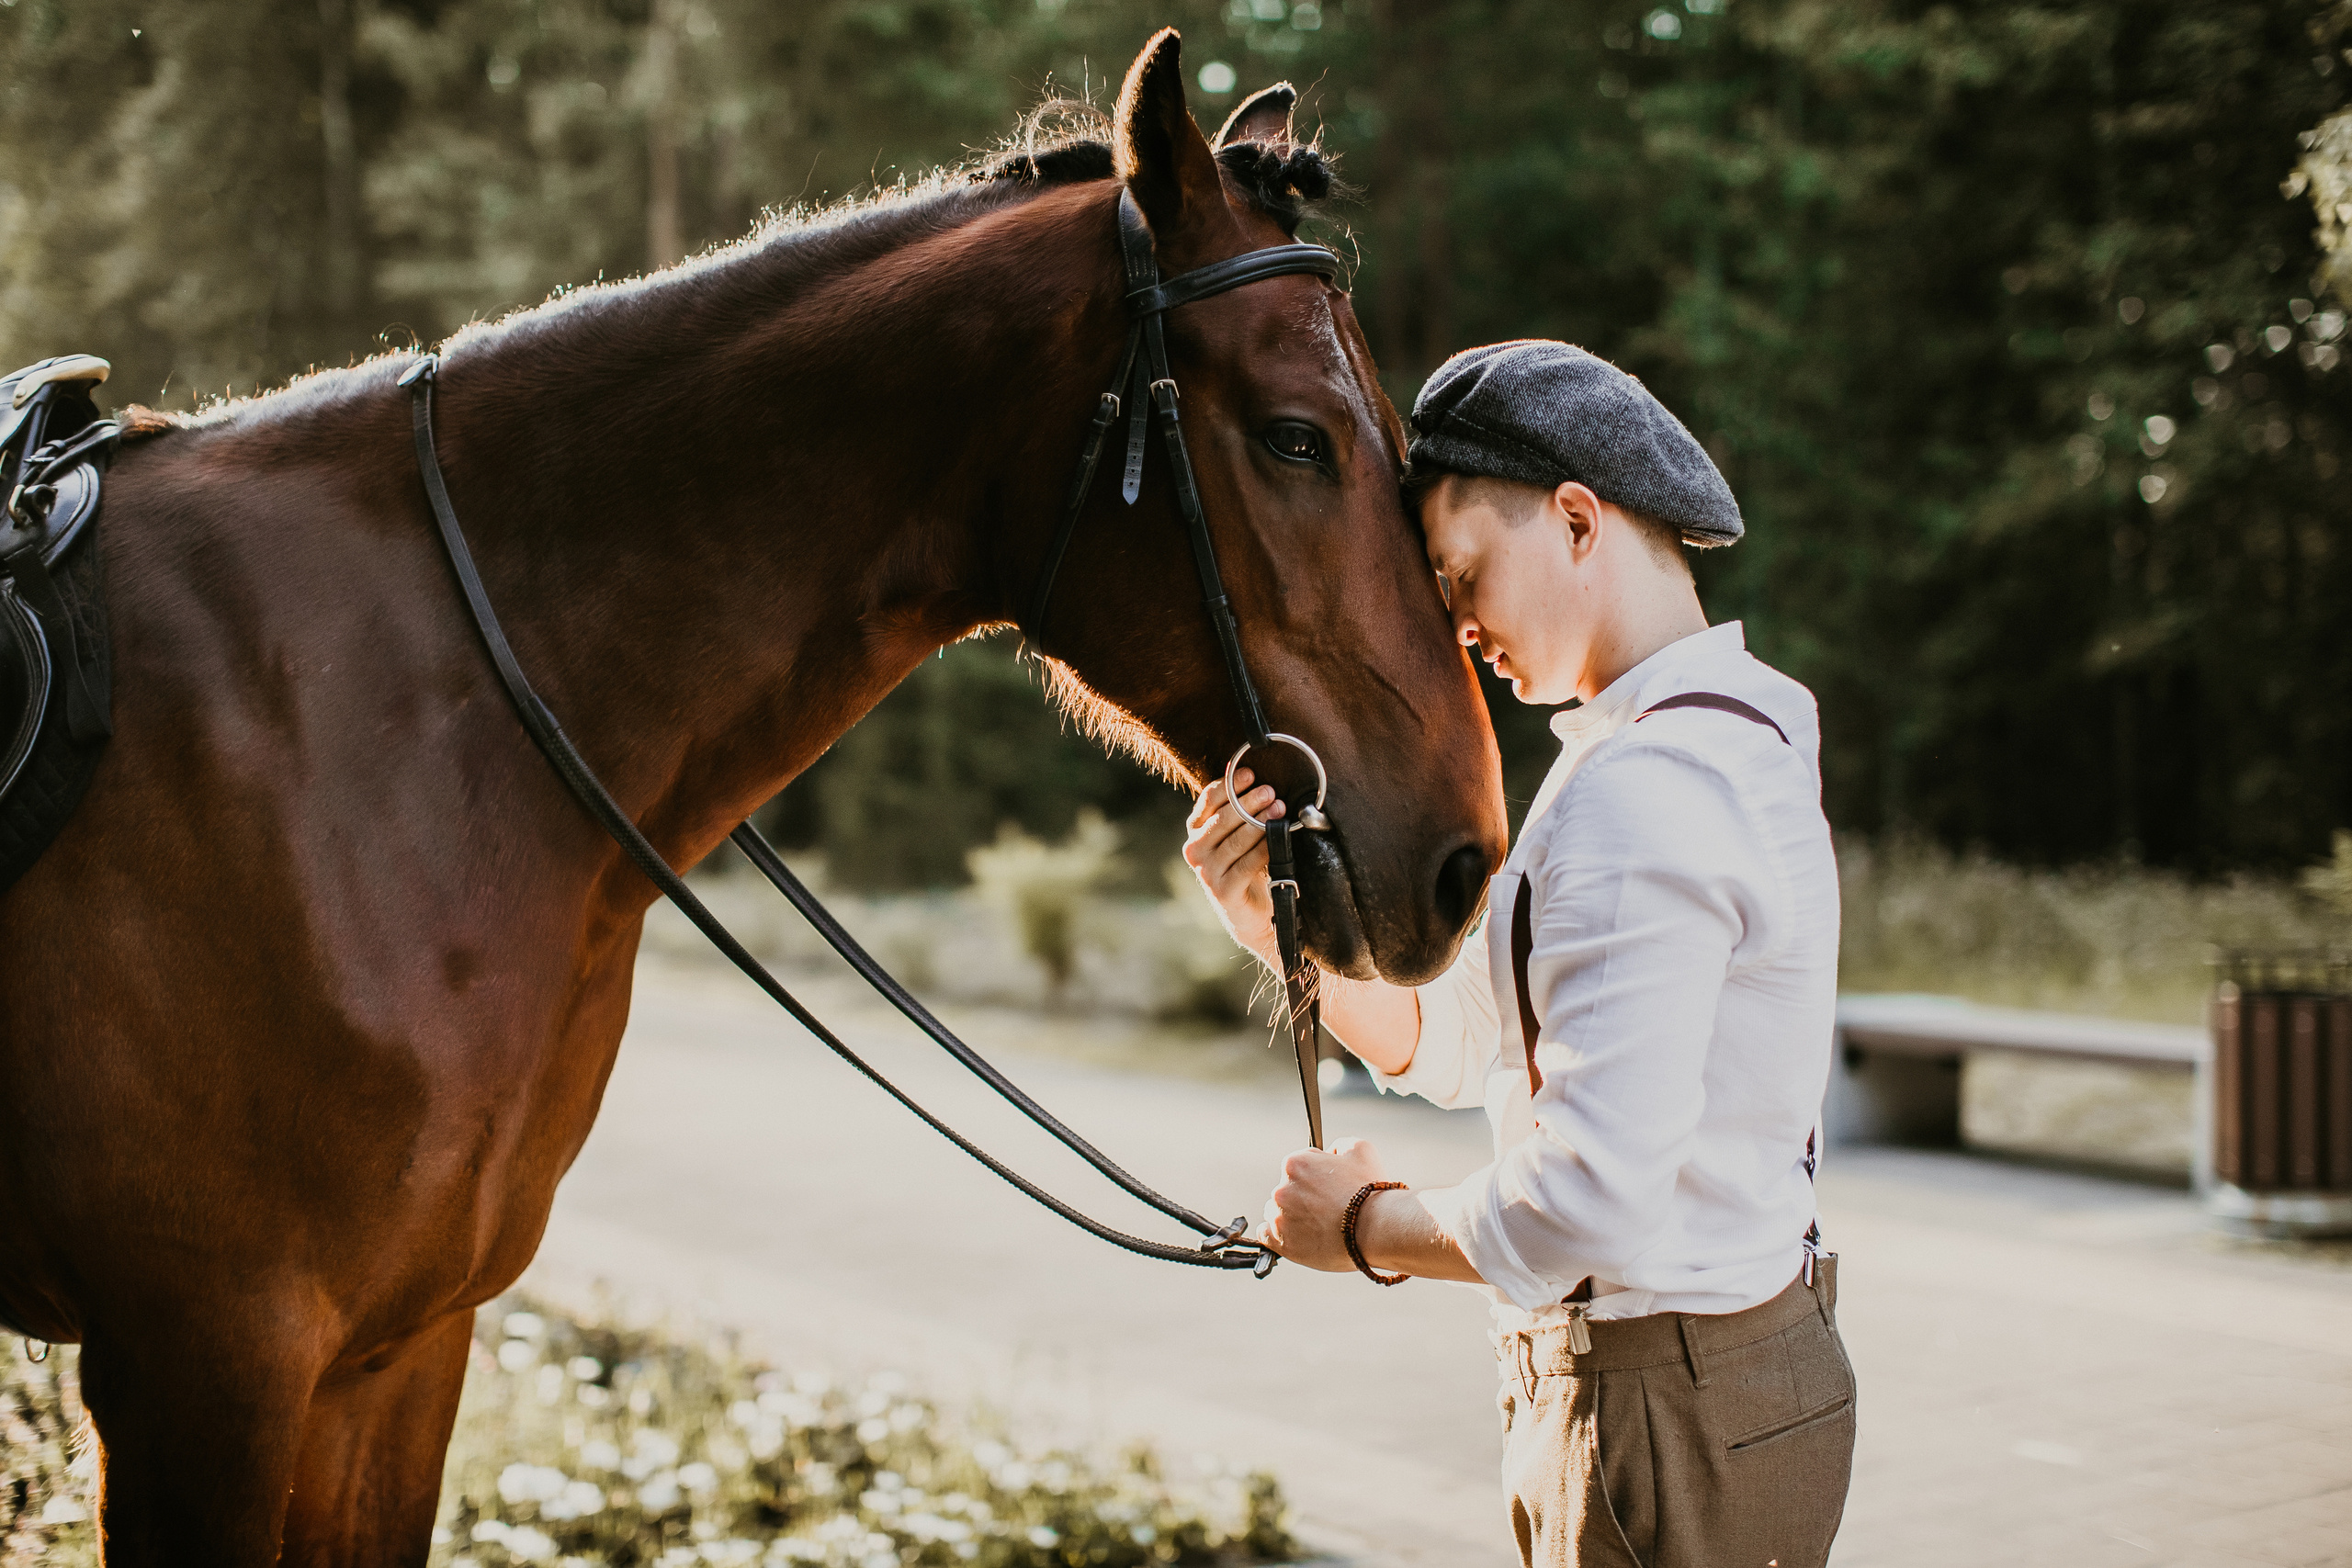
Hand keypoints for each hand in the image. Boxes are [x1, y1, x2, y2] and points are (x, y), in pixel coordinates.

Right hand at [1180, 768, 1283, 966]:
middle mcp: (1194, 851)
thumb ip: (1238, 812)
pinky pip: (1248, 863)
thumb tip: (1253, 776)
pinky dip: (1265, 848)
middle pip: (1223, 819)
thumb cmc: (1247, 867)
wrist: (1252, 914)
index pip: (1207, 801)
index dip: (1229, 785)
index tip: (1250, 774)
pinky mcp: (1223, 890)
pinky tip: (1278, 838)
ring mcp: (1207, 872)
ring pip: (1236, 840)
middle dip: (1249, 802)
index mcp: (1195, 832)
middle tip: (1271, 792)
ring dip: (1260, 822)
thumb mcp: (1238, 837)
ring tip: (1279, 810)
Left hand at [1259, 1138, 1390, 1272]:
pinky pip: (1267, 1236)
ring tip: (1318, 1225)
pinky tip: (1297, 1235)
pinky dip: (1279, 1235)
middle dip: (1304, 1197)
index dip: (1316, 1176)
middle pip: (1287, 1190)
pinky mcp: (1282, 1244)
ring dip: (1291, 1216)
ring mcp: (1280, 1218)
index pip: (1299, 1166)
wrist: (1377, 1229)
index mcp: (1295, 1164)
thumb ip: (1340, 1144)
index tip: (1329, 1188)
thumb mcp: (1361, 1149)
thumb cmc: (1370, 1190)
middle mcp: (1281, 1189)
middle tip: (1328, 1209)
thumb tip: (1331, 1152)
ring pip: (1277, 1212)